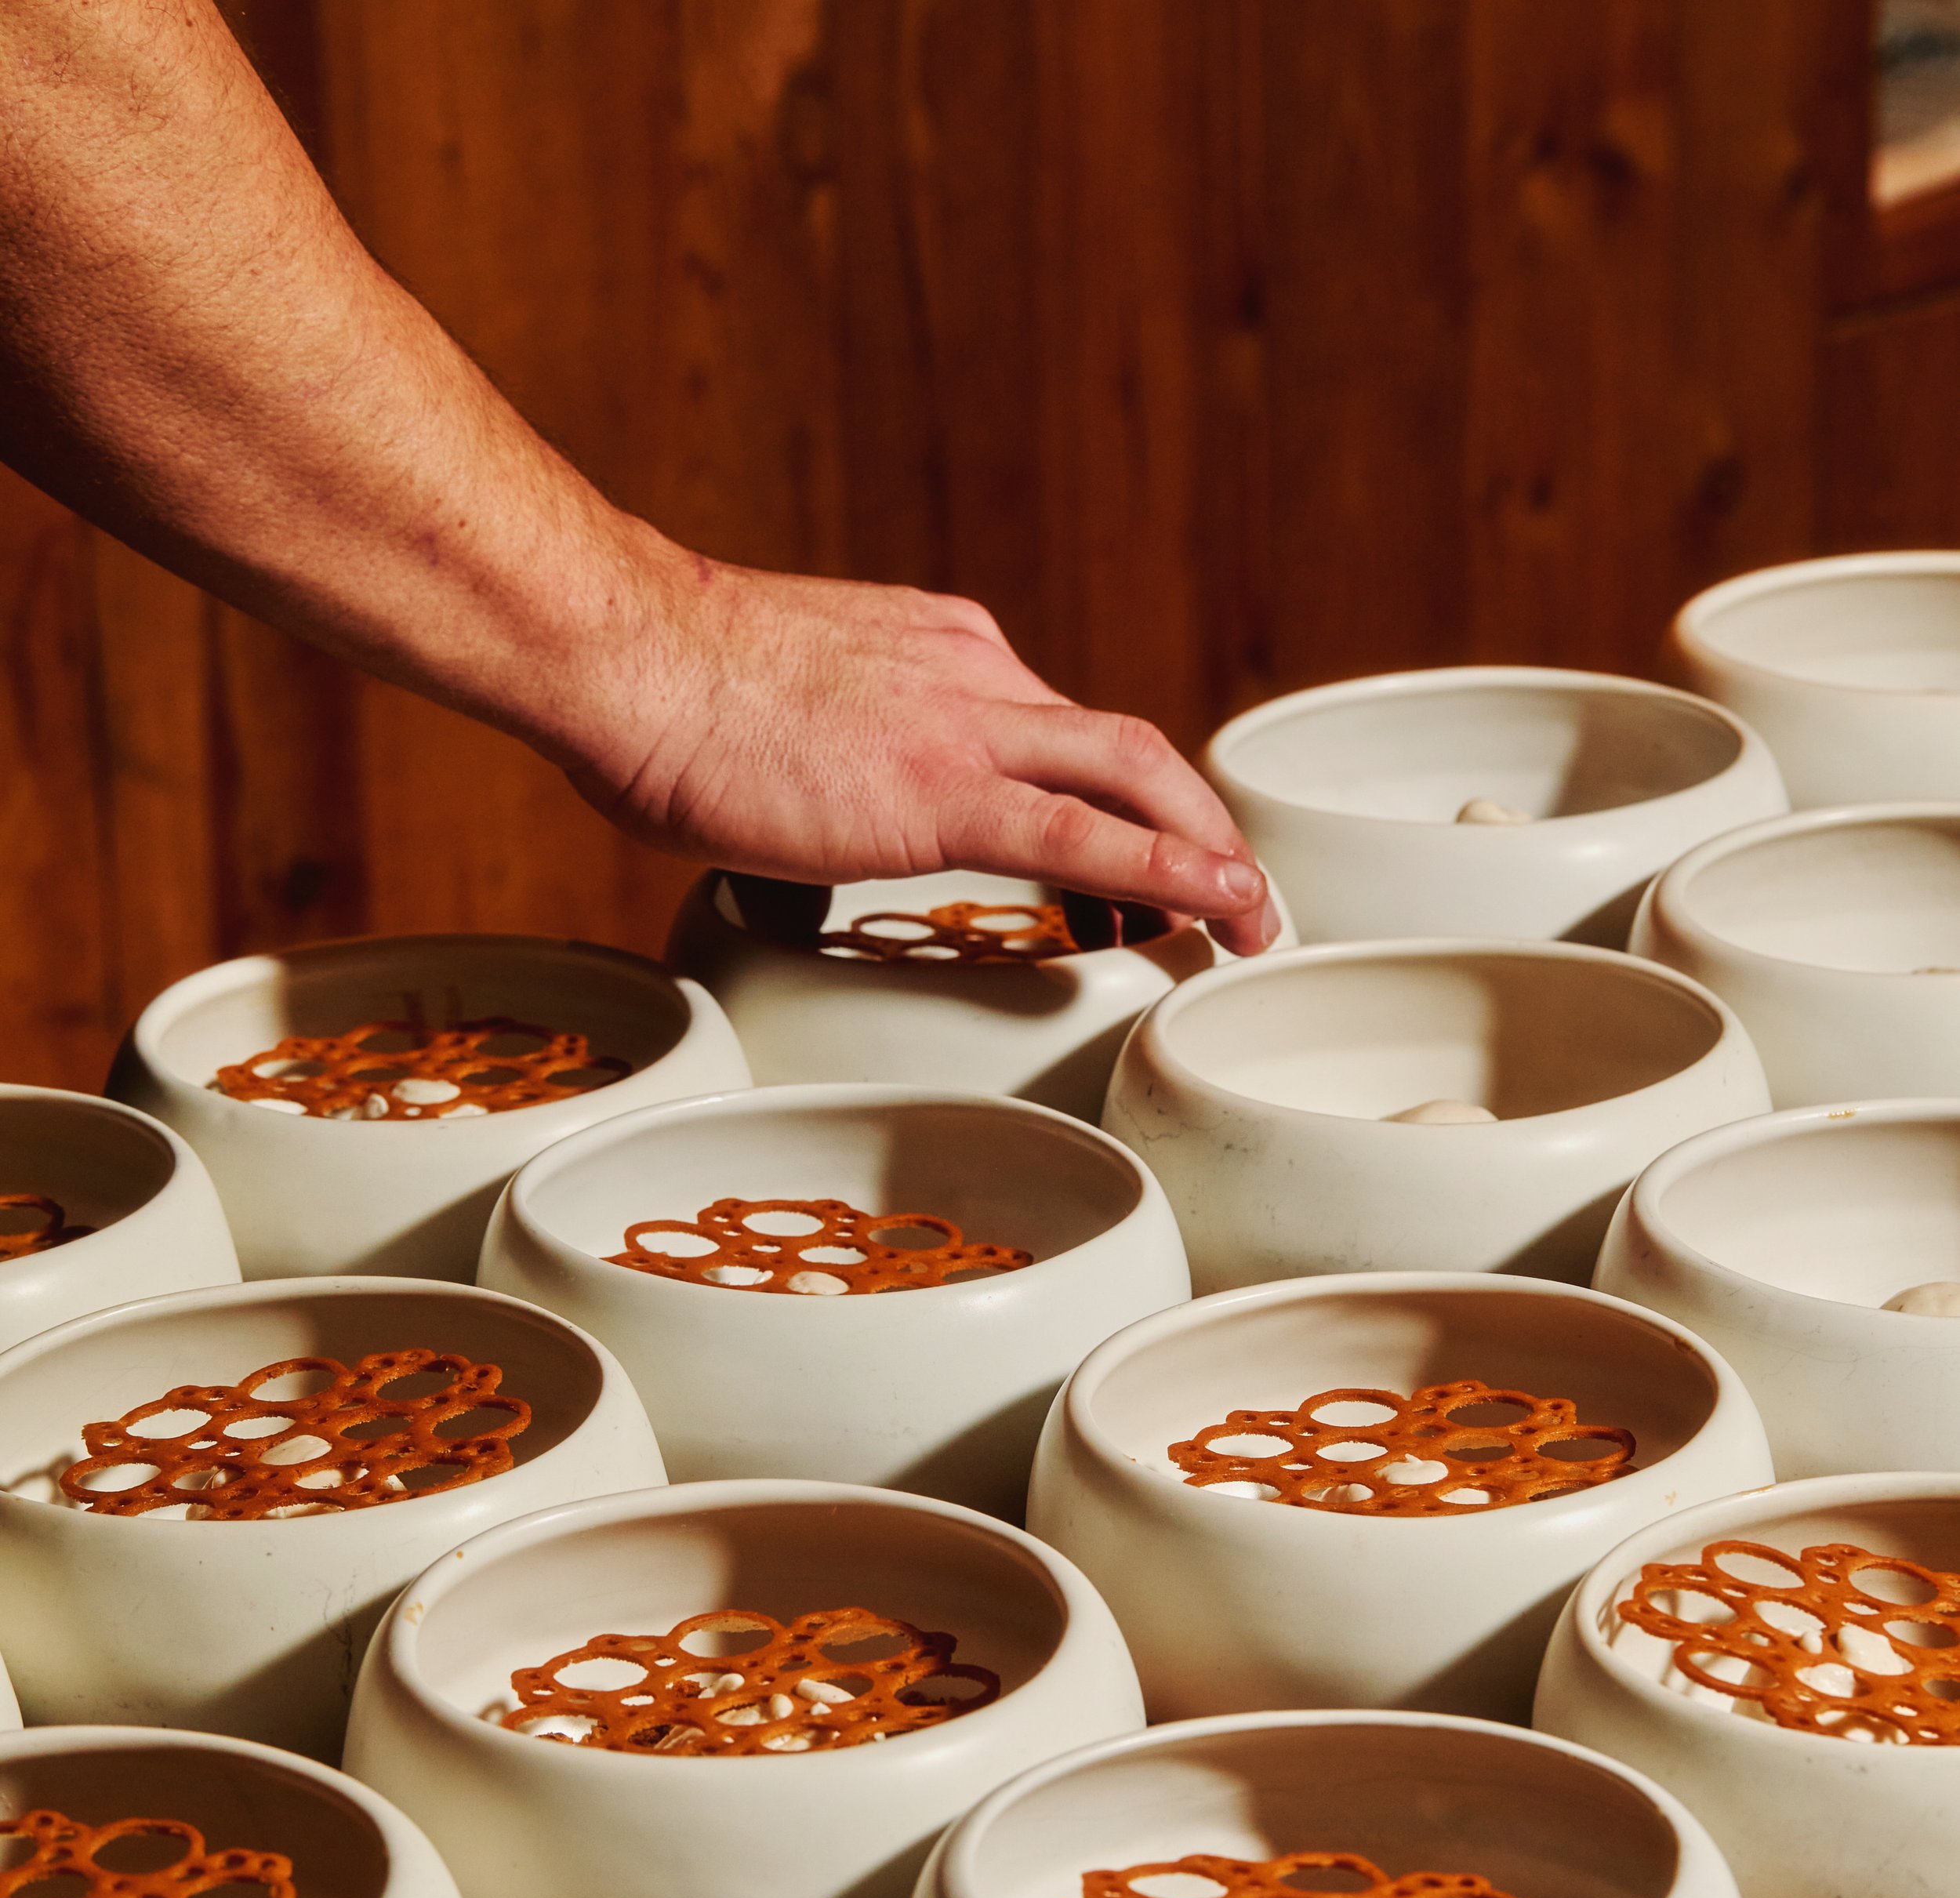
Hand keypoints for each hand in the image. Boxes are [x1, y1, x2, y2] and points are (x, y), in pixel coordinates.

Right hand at [567, 540, 1275, 955]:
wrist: (626, 654)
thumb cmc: (663, 694)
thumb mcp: (774, 717)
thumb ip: (820, 763)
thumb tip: (794, 829)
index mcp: (940, 653)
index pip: (1059, 731)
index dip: (1115, 802)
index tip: (1135, 867)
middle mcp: (975, 674)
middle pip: (1128, 748)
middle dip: (1198, 824)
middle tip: (1236, 899)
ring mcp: (966, 726)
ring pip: (1137, 777)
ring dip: (1210, 852)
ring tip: (1255, 920)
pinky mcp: (943, 793)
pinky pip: (1086, 837)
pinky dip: (1171, 871)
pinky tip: (1219, 908)